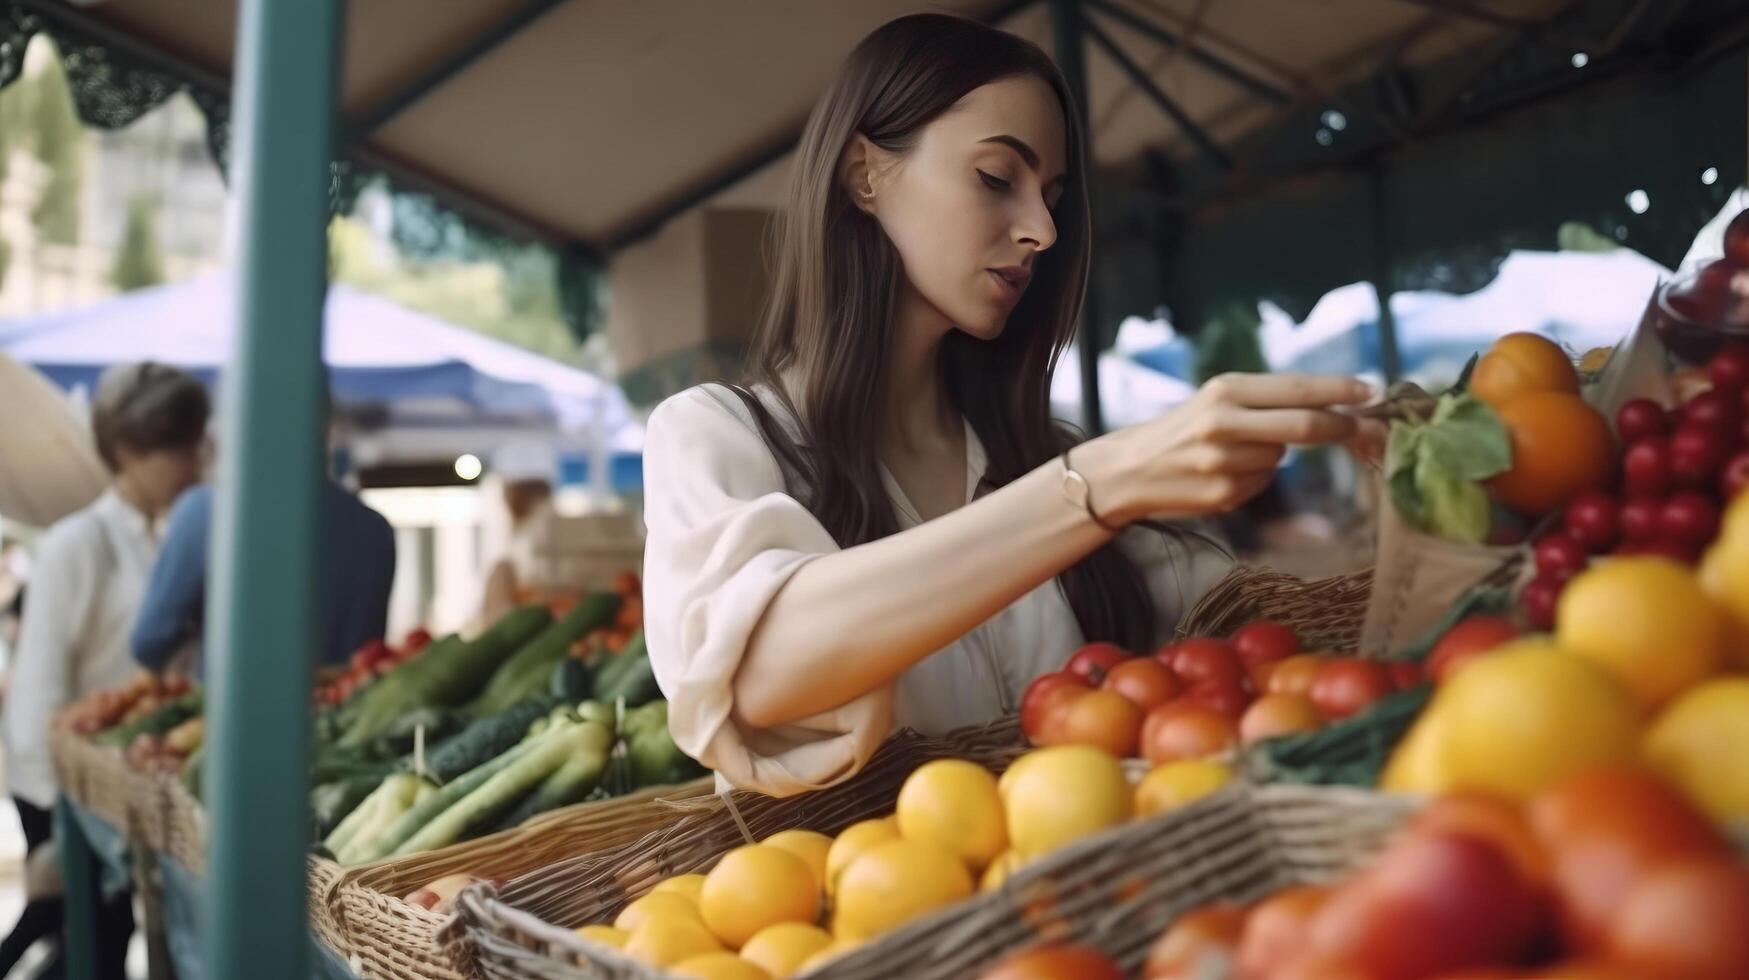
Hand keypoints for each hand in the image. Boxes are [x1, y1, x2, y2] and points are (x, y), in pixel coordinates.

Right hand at [1081, 373, 1371, 522]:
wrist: (1130, 468)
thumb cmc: (1183, 428)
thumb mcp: (1217, 400)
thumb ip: (1267, 401)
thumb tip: (1333, 404)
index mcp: (1225, 389)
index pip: (1298, 389)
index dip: (1340, 391)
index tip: (1371, 390)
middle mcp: (1224, 422)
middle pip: (1304, 426)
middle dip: (1339, 427)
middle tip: (1359, 427)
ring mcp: (1223, 461)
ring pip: (1282, 457)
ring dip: (1276, 454)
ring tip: (1239, 451)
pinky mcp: (1223, 494)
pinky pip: (1262, 482)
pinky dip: (1255, 476)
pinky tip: (1225, 472)